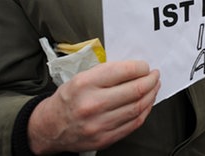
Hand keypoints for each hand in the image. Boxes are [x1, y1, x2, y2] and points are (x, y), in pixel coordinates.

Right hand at [27, 61, 159, 153]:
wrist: (49, 127)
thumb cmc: (68, 99)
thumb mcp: (81, 77)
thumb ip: (107, 72)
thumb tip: (135, 69)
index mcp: (85, 84)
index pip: (124, 71)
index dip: (141, 67)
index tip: (145, 67)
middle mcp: (92, 104)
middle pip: (135, 90)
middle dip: (151, 80)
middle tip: (154, 76)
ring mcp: (99, 124)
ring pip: (138, 107)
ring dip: (151, 95)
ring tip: (154, 87)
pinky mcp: (105, 138)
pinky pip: (134, 123)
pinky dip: (145, 111)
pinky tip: (147, 103)